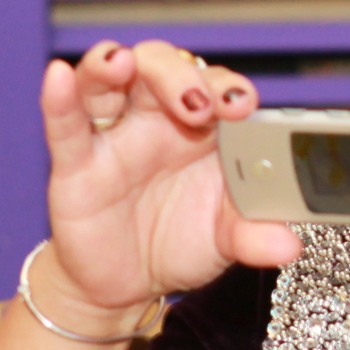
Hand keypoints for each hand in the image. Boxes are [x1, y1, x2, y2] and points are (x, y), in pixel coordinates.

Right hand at [35, 40, 301, 320]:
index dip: (230, 88)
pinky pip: (65, 123)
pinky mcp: (75, 164)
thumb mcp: (224, 242)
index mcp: (201, 129)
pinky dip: (59, 97)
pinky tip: (58, 75)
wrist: (126, 284)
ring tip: (124, 64)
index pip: (216, 87)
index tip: (245, 105)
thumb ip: (255, 237)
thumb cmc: (178, 243)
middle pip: (162, 69)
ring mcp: (113, 136)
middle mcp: (156, 120)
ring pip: (108, 79)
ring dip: (116, 64)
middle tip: (202, 104)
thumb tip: (290, 247)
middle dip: (182, 77)